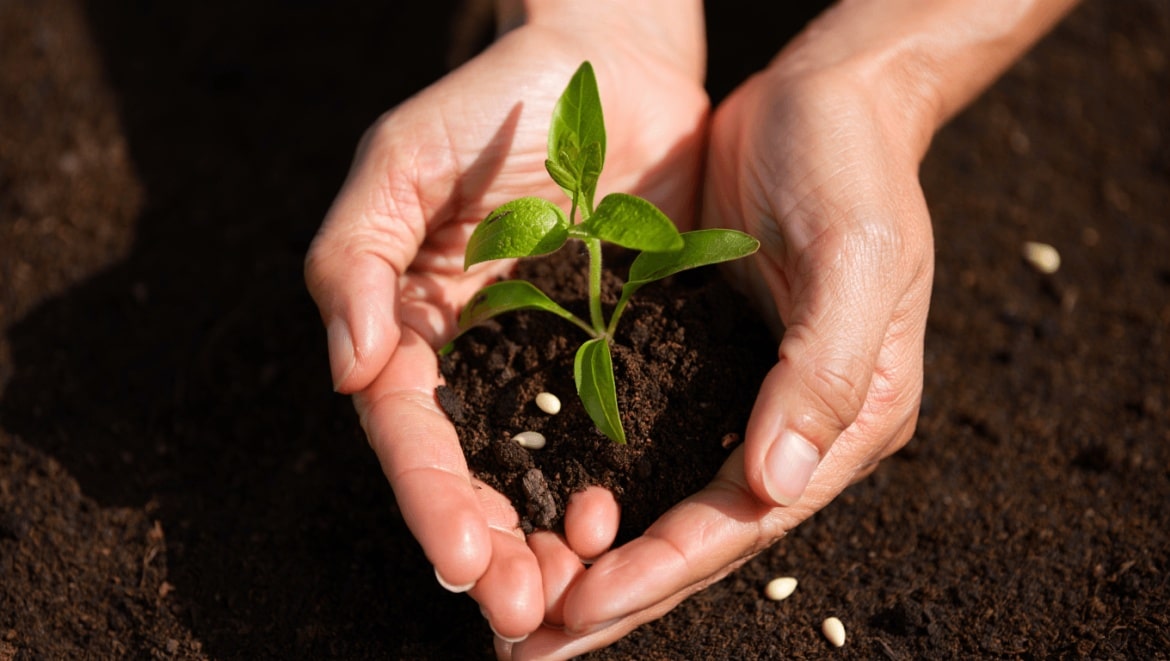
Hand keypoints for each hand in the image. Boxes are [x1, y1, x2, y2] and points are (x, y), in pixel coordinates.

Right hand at [304, 2, 707, 642]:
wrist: (612, 62)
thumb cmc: (494, 99)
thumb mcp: (400, 162)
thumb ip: (354, 258)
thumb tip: (347, 369)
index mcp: (410, 319)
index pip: (406, 424)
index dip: (426, 493)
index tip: (460, 556)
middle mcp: (471, 353)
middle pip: (462, 469)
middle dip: (482, 543)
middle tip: (516, 609)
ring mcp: (542, 357)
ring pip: (528, 470)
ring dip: (536, 541)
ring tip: (563, 596)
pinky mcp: (613, 349)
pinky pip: (600, 432)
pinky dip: (598, 486)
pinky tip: (611, 526)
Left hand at [503, 33, 935, 660]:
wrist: (829, 97)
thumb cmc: (851, 165)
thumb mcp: (854, 258)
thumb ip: (821, 375)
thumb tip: (777, 489)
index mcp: (848, 416)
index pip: (744, 518)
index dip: (661, 571)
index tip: (576, 611)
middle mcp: (800, 424)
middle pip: (702, 534)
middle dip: (619, 596)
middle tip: (529, 648)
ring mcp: (752, 396)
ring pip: (670, 503)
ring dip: (602, 559)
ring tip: (525, 607)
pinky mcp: (708, 362)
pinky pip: (652, 443)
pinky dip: (602, 488)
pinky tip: (547, 512)